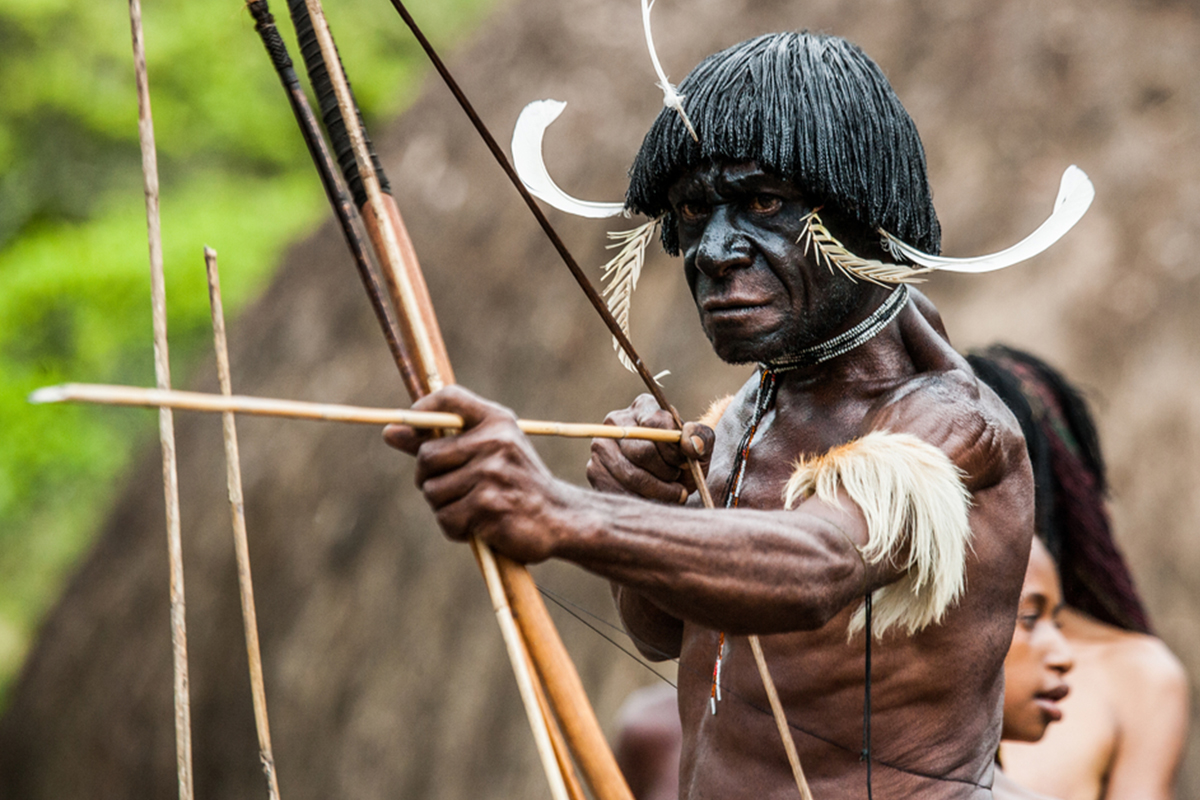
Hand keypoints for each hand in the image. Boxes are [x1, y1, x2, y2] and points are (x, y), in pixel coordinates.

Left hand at [382, 385, 565, 562]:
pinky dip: (456, 529)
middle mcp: (495, 442)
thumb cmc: (517, 483)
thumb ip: (437, 441)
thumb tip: (389, 431)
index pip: (450, 398)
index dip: (421, 412)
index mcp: (497, 421)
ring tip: (473, 509)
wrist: (560, 518)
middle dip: (428, 479)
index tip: (410, 432)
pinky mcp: (489, 506)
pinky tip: (479, 526)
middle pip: (426, 456)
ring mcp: (492, 474)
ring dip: (445, 508)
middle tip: (451, 489)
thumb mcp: (487, 452)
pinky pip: (446, 519)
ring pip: (432, 493)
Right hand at [586, 394, 713, 503]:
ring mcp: (601, 445)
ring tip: (671, 493)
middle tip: (678, 480)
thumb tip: (689, 443)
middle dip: (666, 472)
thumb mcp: (700, 448)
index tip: (684, 463)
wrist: (665, 482)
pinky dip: (641, 500)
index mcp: (644, 407)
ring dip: (657, 490)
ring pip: (630, 474)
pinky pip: (618, 490)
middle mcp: (616, 421)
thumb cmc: (683, 461)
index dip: (673, 449)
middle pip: (641, 450)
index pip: (656, 424)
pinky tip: (653, 499)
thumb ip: (702, 438)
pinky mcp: (594, 470)